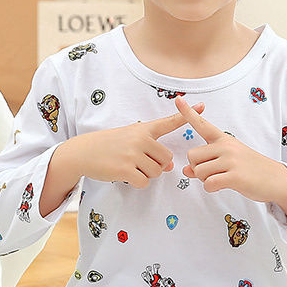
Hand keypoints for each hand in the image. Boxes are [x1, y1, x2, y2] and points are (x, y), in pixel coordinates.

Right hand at [63, 102, 204, 188]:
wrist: (83, 152)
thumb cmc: (109, 145)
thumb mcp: (130, 138)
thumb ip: (152, 148)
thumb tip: (169, 165)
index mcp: (143, 129)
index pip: (168, 122)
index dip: (186, 115)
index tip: (202, 105)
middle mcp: (140, 139)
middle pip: (166, 159)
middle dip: (156, 165)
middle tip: (138, 162)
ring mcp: (133, 154)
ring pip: (156, 172)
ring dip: (146, 174)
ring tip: (129, 166)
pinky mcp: (126, 169)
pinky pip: (144, 182)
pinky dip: (136, 182)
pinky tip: (124, 174)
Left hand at [175, 97, 286, 208]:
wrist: (276, 179)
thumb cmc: (251, 170)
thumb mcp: (228, 162)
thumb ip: (206, 164)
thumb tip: (186, 170)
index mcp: (224, 139)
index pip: (203, 124)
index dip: (188, 113)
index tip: (178, 99)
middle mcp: (226, 146)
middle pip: (192, 156)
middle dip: (198, 168)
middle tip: (214, 173)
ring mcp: (231, 160)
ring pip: (198, 171)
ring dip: (205, 180)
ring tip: (222, 179)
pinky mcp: (235, 176)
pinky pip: (208, 183)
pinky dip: (211, 188)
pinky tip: (223, 186)